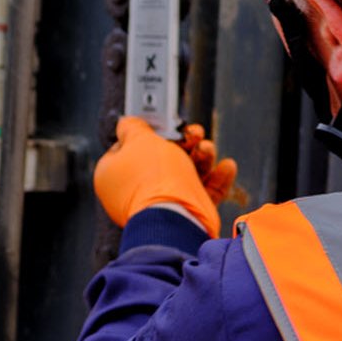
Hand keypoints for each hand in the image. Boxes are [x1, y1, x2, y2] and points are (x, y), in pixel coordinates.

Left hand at [95, 116, 239, 237]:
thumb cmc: (154, 178)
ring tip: (207, 149)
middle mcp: (135, 191)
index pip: (127, 149)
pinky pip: (202, 191)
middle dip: (182, 143)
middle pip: (162, 158)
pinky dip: (216, 178)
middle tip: (192, 134)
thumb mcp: (139, 140)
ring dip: (202, 156)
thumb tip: (126, 123)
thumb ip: (132, 127)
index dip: (145, 135)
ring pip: (185, 173)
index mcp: (114, 175)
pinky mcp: (186, 213)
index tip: (161, 125)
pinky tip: (227, 166)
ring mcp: (161, 203)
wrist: (178, 218)